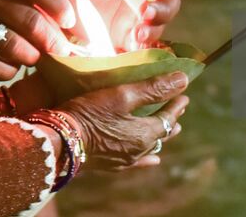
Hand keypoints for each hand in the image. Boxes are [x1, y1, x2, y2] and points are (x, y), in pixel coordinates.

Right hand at [0, 0, 77, 80]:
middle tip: (62, 49)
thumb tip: (70, 27)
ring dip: (33, 56)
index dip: (60, 5)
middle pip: (31, 22)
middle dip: (53, 40)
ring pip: (15, 48)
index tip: (70, 21)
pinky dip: (11, 70)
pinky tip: (12, 63)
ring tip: (35, 56)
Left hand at [31, 0, 190, 50]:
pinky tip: (127, 53)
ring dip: (150, 32)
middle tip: (146, 13)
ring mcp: (136, 19)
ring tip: (135, 36)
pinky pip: (137, 49)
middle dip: (162, 9)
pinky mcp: (123, 39)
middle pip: (169, 3)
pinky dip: (136, 53)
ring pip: (156, 28)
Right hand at [61, 72, 189, 169]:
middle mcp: (139, 150)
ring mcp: (125, 160)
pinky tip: (152, 159)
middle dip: (170, 119)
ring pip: (151, 147)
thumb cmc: (90, 113)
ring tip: (168, 129)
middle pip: (161, 133)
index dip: (176, 105)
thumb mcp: (122, 95)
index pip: (167, 117)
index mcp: (145, 133)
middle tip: (177, 109)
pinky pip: (138, 161)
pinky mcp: (111, 165)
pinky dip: (148, 156)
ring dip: (160, 135)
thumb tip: (183, 80)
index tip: (184, 94)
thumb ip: (152, 88)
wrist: (60, 142)